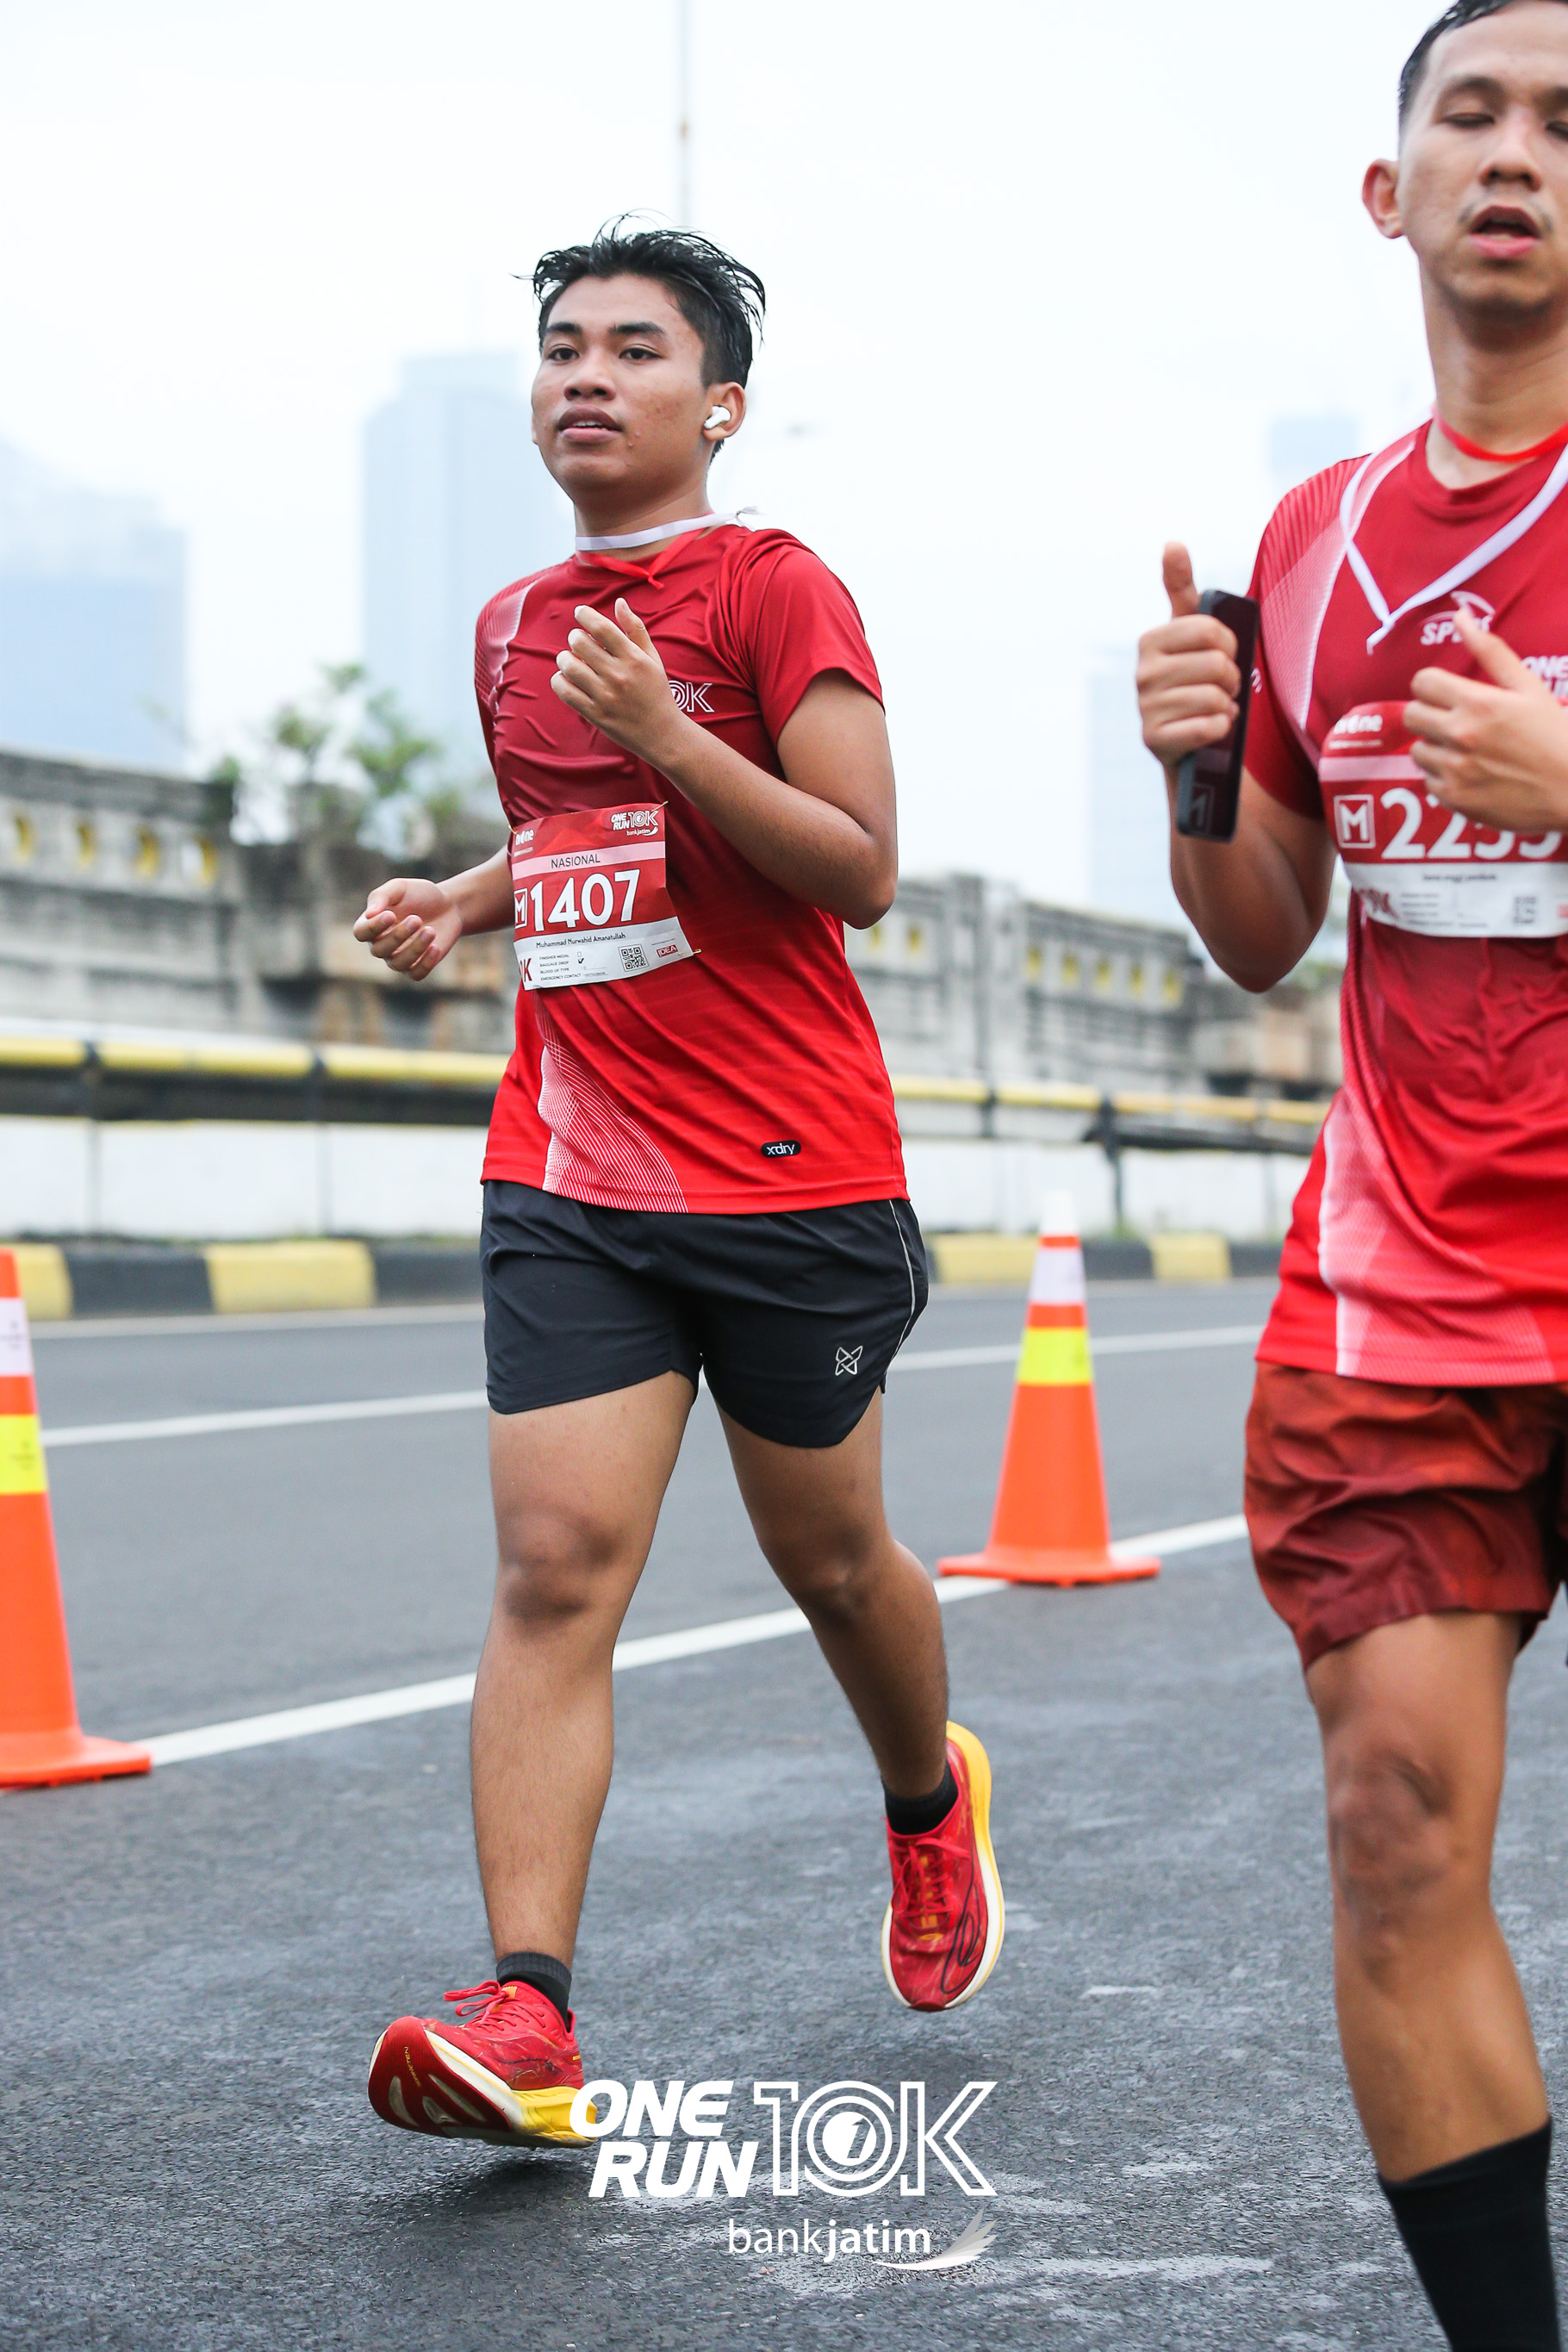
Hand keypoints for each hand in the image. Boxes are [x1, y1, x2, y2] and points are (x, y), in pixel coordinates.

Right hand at [352, 876, 462, 980]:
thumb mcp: (400, 888)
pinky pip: (416, 974)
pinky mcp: (418, 966)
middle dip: (398, 935)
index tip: (390, 915)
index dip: (373, 927)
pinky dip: (425, 963)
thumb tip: (368, 914)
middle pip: (379, 950)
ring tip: (430, 931)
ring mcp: (399, 957)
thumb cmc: (420, 894)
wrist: (448, 906)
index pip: (361, 932)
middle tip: (416, 919)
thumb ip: (381, 896)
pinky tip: (436, 948)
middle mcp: (382, 944)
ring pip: (398, 964)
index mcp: (373, 924)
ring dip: (415, 948)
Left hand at [551, 598, 687, 767]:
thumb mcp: (652, 658)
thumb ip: (635, 629)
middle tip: (578, 640)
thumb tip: (619, 602)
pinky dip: (560, 681)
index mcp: (634, 658)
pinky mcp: (595, 714)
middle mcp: (619, 675)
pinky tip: (567, 678)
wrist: (661, 733)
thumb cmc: (656, 691)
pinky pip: (565, 691)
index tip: (580, 613)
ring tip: (570, 660)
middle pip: (580, 643)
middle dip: (575, 637)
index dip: (585, 615)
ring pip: (569, 666)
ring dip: (564, 658)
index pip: (601, 627)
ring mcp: (605, 696)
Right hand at [1136, 544, 1241, 771]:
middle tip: (1222, 688)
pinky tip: (1211, 729)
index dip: (1230, 646)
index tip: (1222, 656)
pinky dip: (1221, 729)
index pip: (1212, 632)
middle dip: (1231, 679)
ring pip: (1215, 698)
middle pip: (1217, 665)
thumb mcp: (1190, 635)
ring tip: (1214, 709)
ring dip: (1227, 707)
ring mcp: (1146, 709)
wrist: (1187, 742)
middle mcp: (1142, 673)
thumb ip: (1182, 590)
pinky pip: (1207, 727)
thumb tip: (1172, 542)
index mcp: (1152, 640)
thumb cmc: (1195, 681)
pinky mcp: (1154, 741)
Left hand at [1405, 610, 1567, 831]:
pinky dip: (1443, 776)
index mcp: (1477, 702)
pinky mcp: (1454, 799)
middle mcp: (1459, 735)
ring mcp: (1454, 770)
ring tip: (1465, 749)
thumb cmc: (1555, 734)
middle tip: (1453, 720)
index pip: (1422, 682)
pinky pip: (1428, 781)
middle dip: (1429, 713)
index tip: (1447, 694)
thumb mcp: (1528, 687)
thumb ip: (1490, 652)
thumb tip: (1459, 616)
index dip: (1433, 686)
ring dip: (1435, 747)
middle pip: (1411, 715)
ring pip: (1417, 750)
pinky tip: (1470, 773)